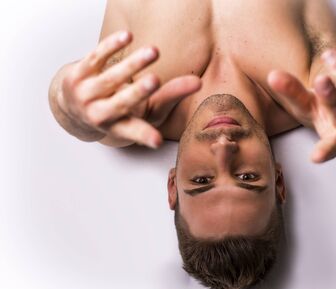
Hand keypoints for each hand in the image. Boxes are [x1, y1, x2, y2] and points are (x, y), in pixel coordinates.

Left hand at [59, 30, 200, 147]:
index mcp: (119, 127)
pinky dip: (111, 46)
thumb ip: (172, 95)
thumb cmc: (118, 110)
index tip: (156, 141)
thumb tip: (198, 82)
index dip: (146, 136)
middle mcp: (100, 114)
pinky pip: (96, 57)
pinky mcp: (77, 74)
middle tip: (154, 81)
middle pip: (121, 103)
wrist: (72, 106)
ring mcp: (86, 94)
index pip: (134, 132)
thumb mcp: (146, 109)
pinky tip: (127, 37)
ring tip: (154, 52)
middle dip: (137, 92)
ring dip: (132, 64)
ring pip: (111, 77)